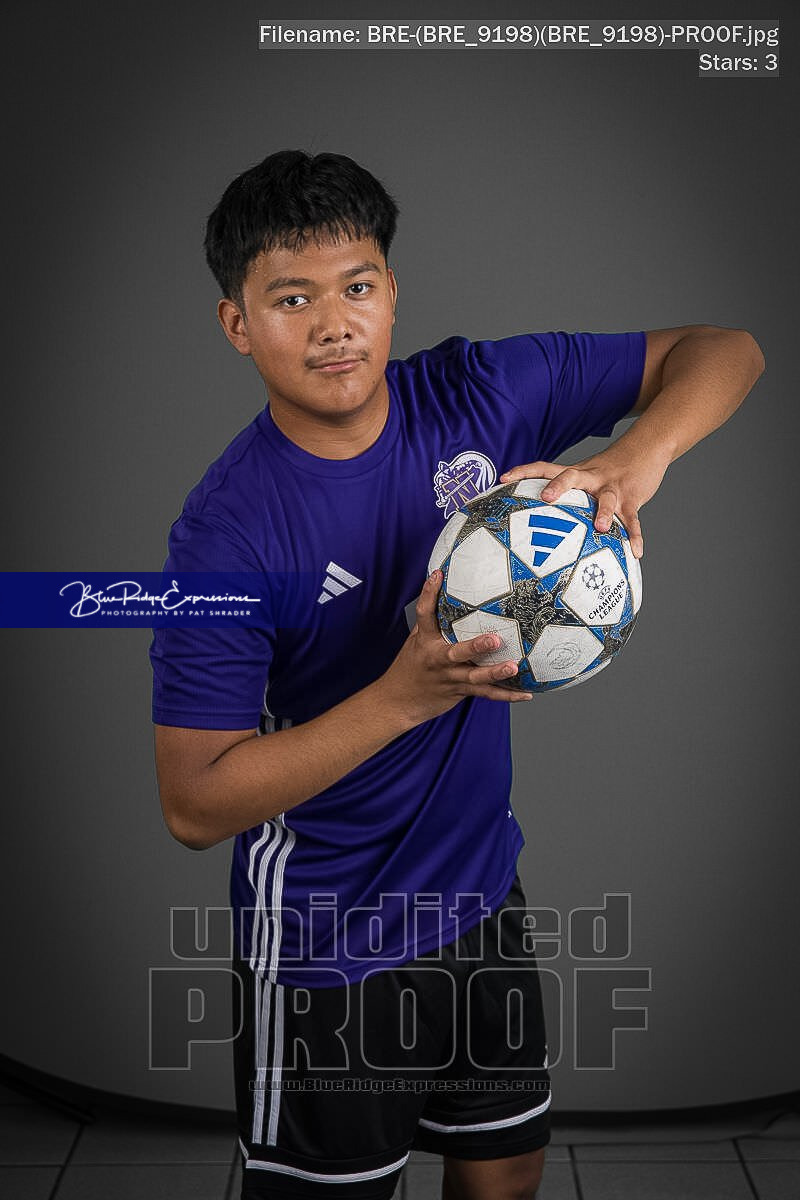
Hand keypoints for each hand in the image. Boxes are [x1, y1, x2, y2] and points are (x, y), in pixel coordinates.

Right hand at [376, 570, 532, 727]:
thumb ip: (431, 622)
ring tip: (513, 667)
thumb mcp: (416, 641)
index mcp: (425, 642)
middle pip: (457, 653)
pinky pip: (485, 694)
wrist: (397, 702)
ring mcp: (449, 678)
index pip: (424, 615)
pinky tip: (525, 693)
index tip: (438, 575)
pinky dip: (506, 695)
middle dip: (476, 647)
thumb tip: (445, 592)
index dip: (429, 594)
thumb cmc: (411, 666)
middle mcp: (437, 659)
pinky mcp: (458, 692)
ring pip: (474, 677)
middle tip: (494, 639)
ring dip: (495, 673)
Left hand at [499, 445, 669, 558]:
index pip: (545, 467)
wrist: (646, 447)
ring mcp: (612, 487)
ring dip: (603, 512)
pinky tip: (635, 552)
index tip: (503, 478)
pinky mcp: (633, 497)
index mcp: (577, 473)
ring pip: (606, 497)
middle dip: (558, 486)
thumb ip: (567, 493)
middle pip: (572, 475)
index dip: (524, 471)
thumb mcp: (586, 475)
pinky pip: (633, 518)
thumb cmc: (610, 470)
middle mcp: (591, 477)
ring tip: (599, 528)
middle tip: (545, 498)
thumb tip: (540, 517)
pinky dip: (634, 535)